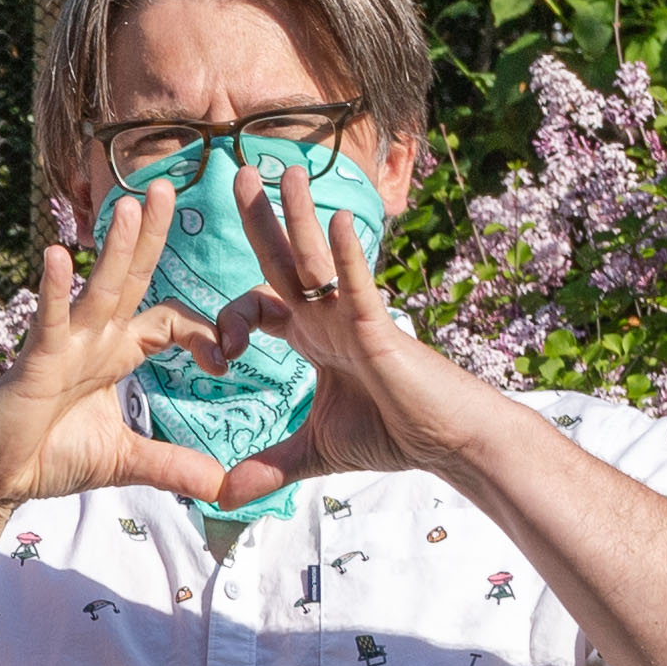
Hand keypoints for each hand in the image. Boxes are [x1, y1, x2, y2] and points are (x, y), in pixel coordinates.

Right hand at [0, 183, 247, 517]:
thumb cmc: (47, 459)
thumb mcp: (124, 462)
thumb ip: (172, 465)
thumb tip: (222, 488)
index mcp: (115, 354)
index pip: (171, 322)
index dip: (206, 332)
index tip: (229, 359)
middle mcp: (92, 340)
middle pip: (133, 279)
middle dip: (152, 236)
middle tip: (170, 187)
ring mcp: (63, 348)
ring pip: (98, 289)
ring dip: (117, 248)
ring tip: (132, 204)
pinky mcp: (34, 364)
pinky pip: (48, 321)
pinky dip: (54, 291)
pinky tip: (60, 257)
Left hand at [185, 161, 497, 499]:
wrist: (446, 443)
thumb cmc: (391, 435)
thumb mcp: (312, 453)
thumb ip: (266, 468)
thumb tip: (220, 498)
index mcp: (313, 336)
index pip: (259, 306)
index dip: (228, 322)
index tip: (220, 358)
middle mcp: (330, 317)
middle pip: (285, 259)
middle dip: (261, 218)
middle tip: (238, 172)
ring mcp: (355, 317)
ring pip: (320, 258)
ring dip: (300, 214)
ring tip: (286, 167)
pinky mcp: (381, 328)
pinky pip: (358, 285)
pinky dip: (348, 255)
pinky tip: (336, 219)